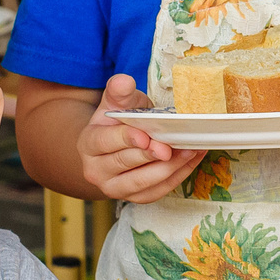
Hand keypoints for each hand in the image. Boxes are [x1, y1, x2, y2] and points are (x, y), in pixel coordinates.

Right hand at [79, 74, 203, 201]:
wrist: (118, 144)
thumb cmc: (119, 121)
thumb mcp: (117, 102)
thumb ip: (119, 91)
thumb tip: (124, 81)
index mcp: (88, 144)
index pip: (105, 142)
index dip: (126, 139)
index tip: (146, 136)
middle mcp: (95, 171)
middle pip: (125, 163)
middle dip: (150, 155)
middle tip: (171, 146)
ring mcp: (113, 188)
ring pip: (142, 183)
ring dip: (168, 168)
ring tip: (189, 150)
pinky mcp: (134, 198)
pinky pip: (156, 192)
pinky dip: (177, 177)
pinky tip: (191, 160)